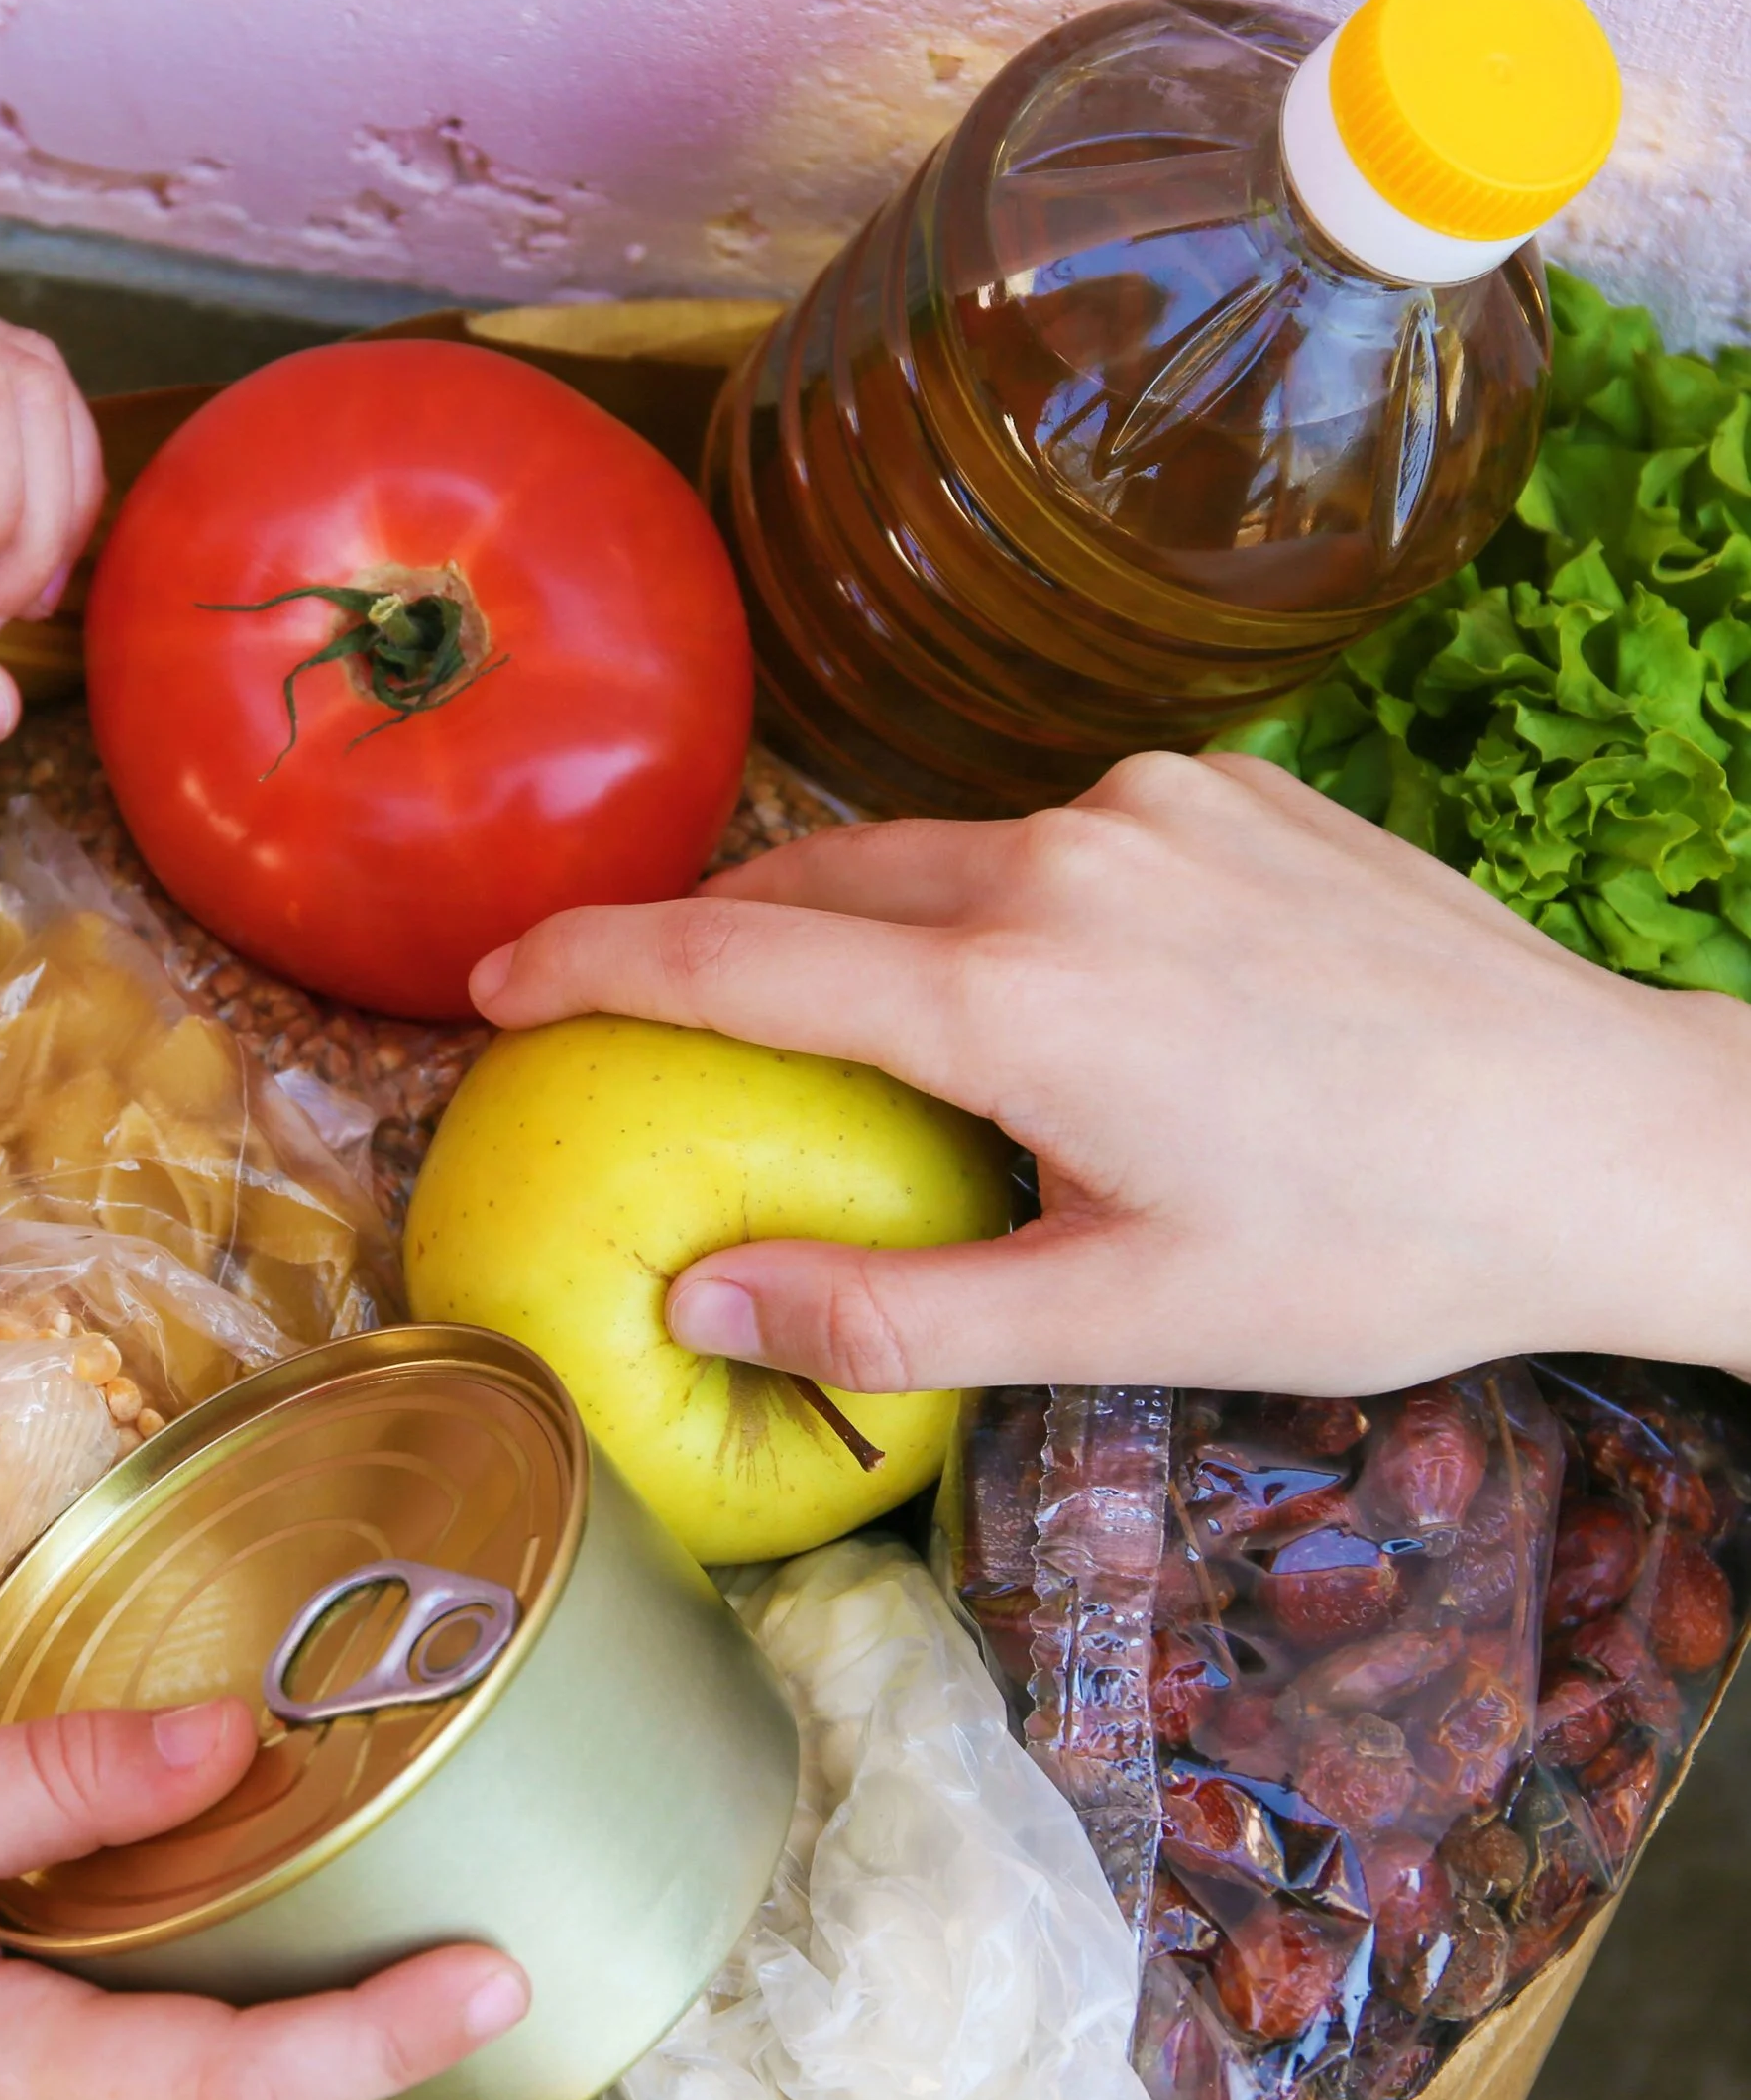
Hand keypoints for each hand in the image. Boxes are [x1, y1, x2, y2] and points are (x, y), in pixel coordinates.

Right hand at [469, 752, 1750, 1394]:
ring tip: (889, 1037)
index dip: (592, 959)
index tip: (493, 972)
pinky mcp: (1225, 780)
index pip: (736, 955)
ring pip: (934, 847)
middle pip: (818, 880)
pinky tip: (1069, 989)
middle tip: (652, 1016)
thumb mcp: (1118, 1319)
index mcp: (1013, 995)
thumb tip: (694, 1304)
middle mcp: (1062, 856)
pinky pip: (1049, 829)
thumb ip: (887, 1311)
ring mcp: (1152, 800)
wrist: (1608, 1132)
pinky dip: (999, 897)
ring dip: (870, 923)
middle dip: (716, 940)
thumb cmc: (1370, 1251)